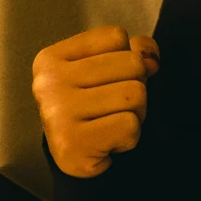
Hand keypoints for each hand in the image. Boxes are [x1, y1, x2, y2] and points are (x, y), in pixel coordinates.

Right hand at [32, 25, 159, 177]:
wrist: (77, 164)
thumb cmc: (94, 112)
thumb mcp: (107, 74)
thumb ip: (132, 52)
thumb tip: (151, 57)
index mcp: (51, 59)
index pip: (117, 37)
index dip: (125, 60)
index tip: (107, 84)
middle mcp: (49, 82)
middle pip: (131, 64)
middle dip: (135, 89)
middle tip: (114, 109)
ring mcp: (58, 112)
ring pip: (135, 94)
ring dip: (136, 114)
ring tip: (112, 125)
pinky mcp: (72, 142)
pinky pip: (130, 124)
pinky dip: (130, 137)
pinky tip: (110, 143)